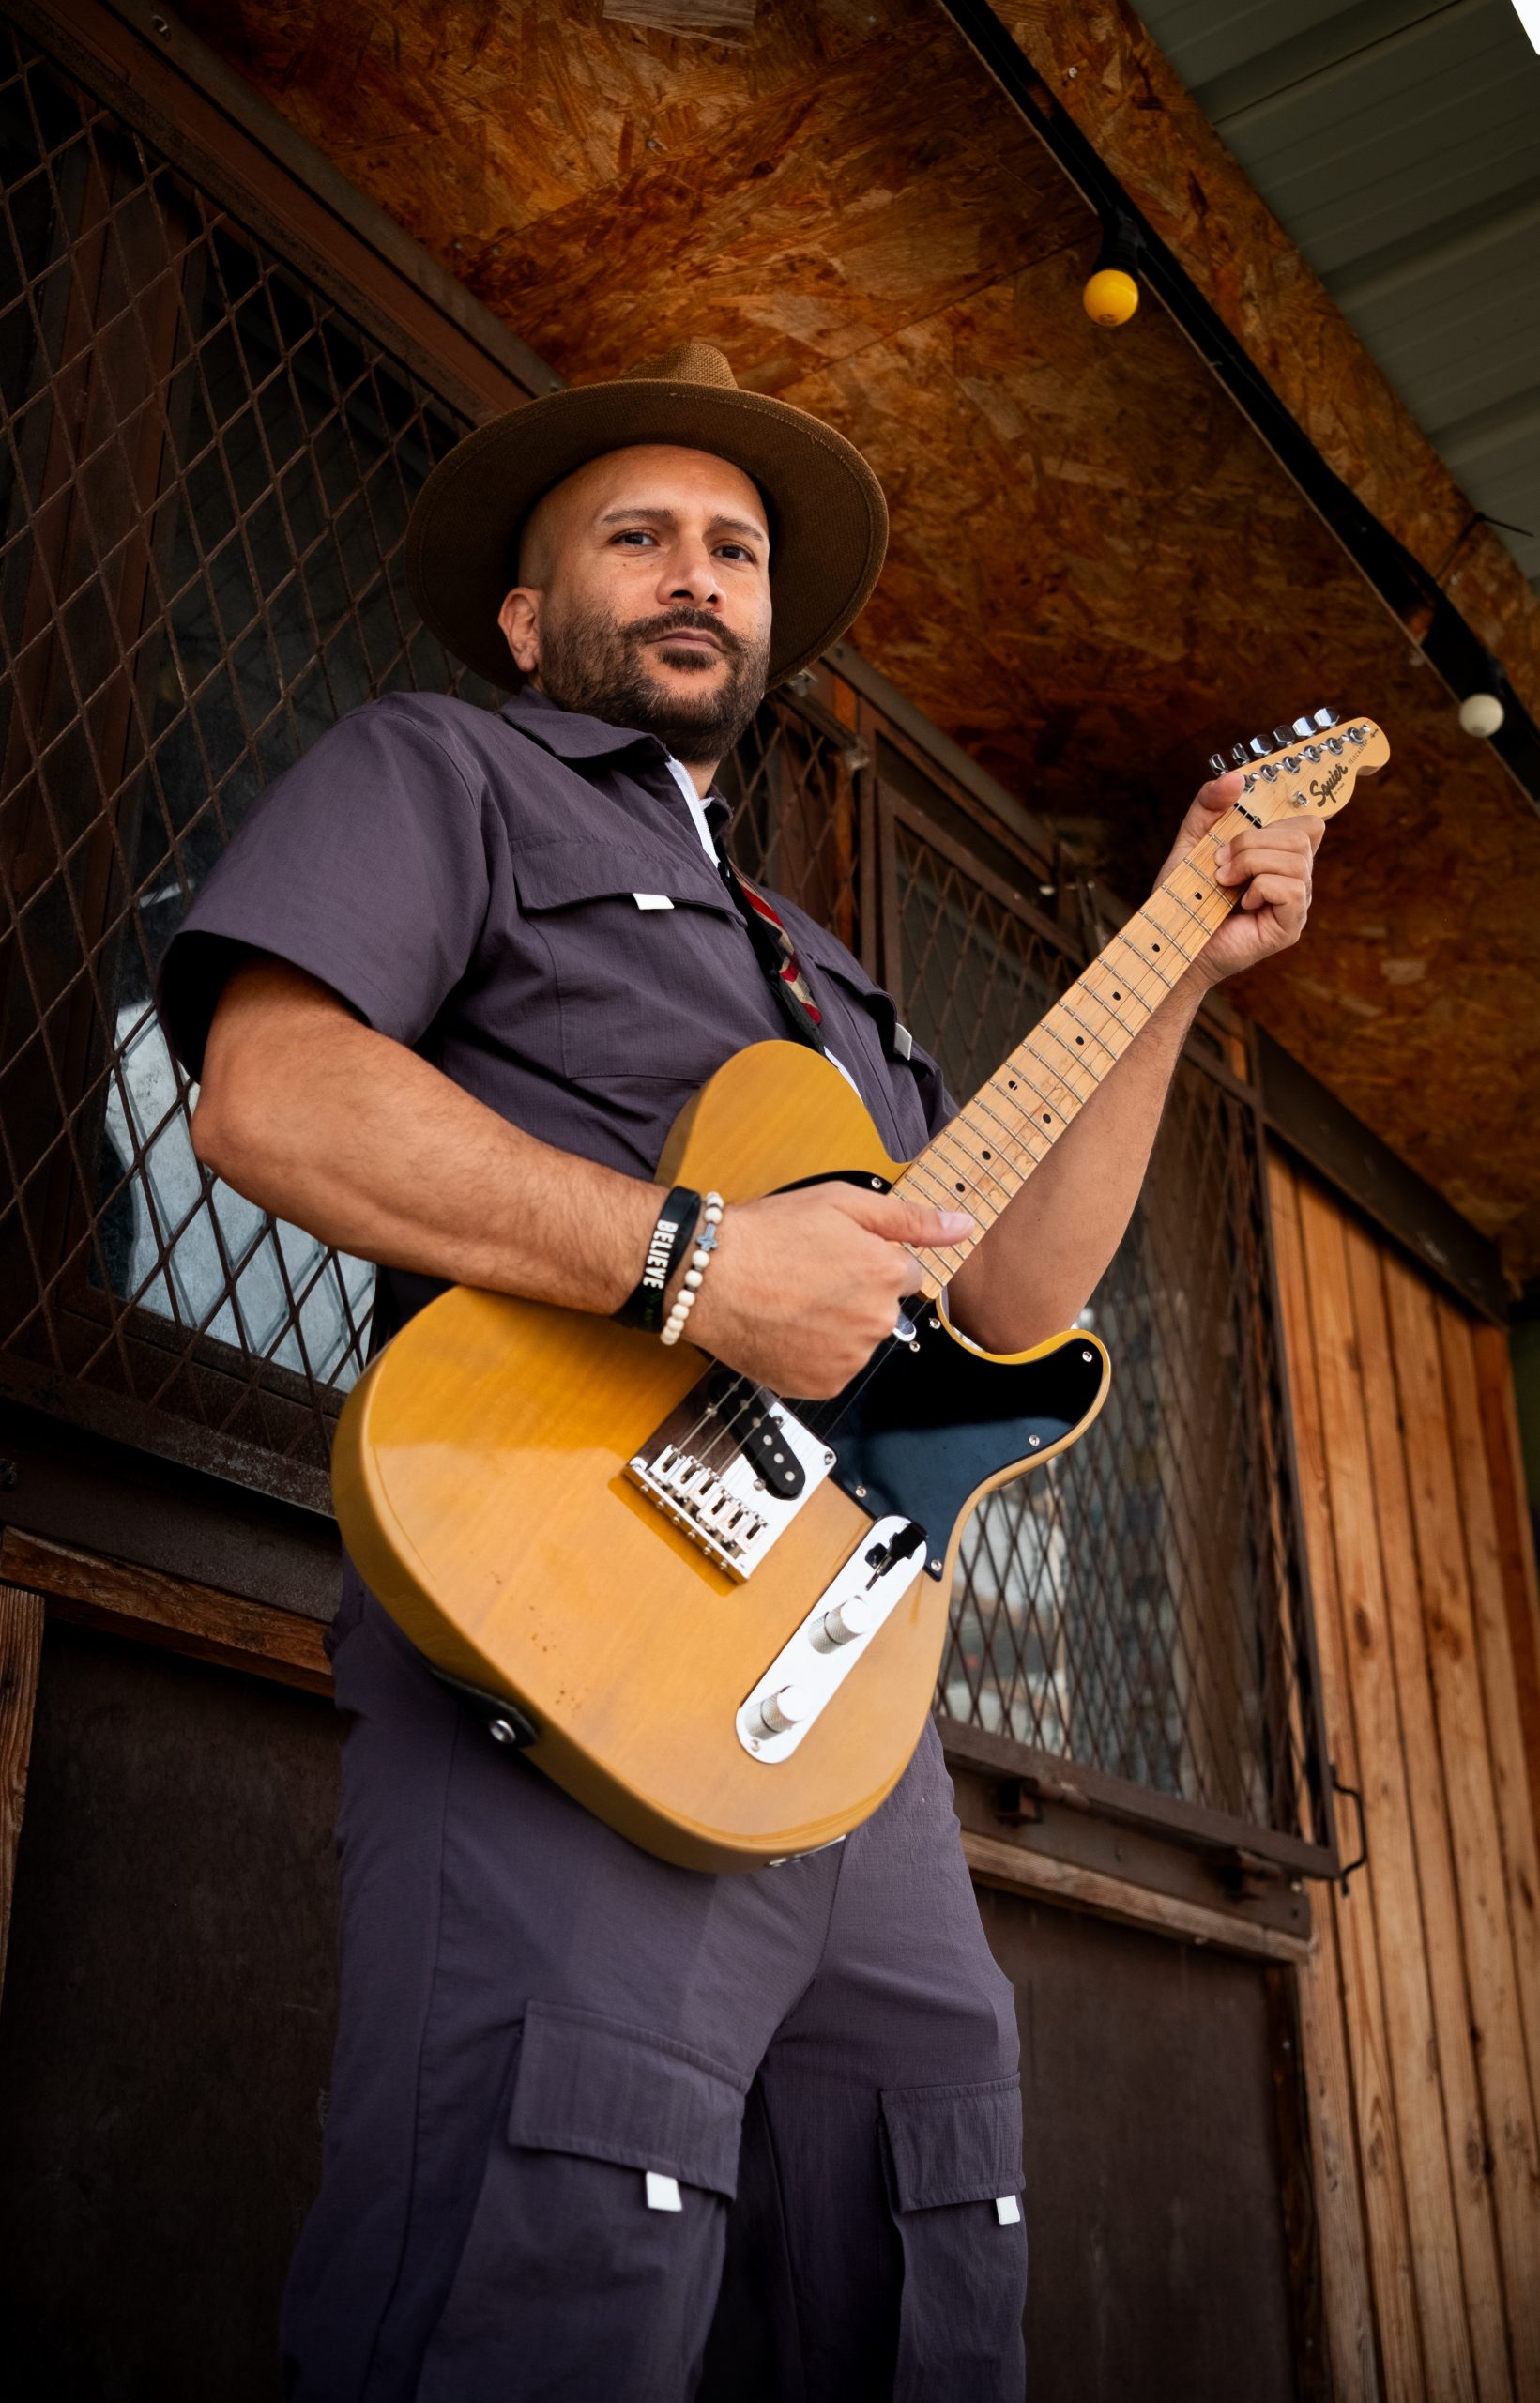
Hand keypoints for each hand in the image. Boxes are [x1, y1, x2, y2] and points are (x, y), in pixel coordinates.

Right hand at [685, 1184, 972, 1397]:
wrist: (705, 1277)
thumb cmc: (767, 1234)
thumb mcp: (841, 1202)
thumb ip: (910, 1218)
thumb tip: (963, 1225)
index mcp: (888, 1274)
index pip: (903, 1272)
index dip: (867, 1259)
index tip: (832, 1254)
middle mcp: (876, 1321)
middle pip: (881, 1308)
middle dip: (855, 1293)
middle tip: (807, 1276)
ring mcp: (849, 1359)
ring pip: (857, 1340)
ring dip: (835, 1326)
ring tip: (792, 1302)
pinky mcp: (821, 1385)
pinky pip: (832, 1369)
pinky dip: (814, 1354)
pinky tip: (787, 1329)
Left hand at [1157, 767, 1323, 988]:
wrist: (1171, 943)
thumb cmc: (1184, 898)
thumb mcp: (1191, 841)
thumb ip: (1209, 805)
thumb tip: (1237, 777)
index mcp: (1279, 856)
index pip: (1309, 823)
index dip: (1282, 816)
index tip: (1245, 826)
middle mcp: (1295, 878)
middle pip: (1303, 834)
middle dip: (1253, 841)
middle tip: (1220, 864)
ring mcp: (1297, 904)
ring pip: (1296, 859)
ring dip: (1251, 863)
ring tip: (1224, 882)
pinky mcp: (1291, 926)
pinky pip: (1292, 889)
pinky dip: (1261, 887)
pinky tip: (1242, 903)